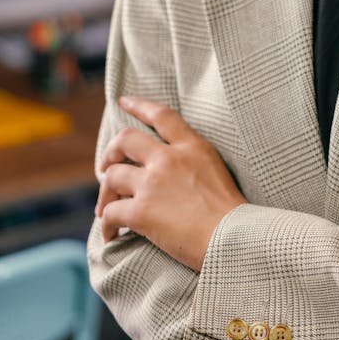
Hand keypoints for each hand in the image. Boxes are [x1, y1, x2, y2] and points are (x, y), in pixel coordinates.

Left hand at [95, 97, 245, 271]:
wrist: (233, 238)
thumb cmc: (232, 214)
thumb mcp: (217, 171)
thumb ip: (193, 161)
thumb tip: (167, 171)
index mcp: (193, 147)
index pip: (162, 115)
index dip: (139, 105)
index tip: (123, 101)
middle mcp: (170, 159)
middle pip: (126, 140)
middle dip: (110, 152)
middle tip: (105, 167)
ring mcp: (153, 183)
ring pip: (112, 176)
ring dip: (105, 194)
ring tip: (106, 208)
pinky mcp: (142, 211)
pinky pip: (111, 212)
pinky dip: (107, 224)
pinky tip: (112, 235)